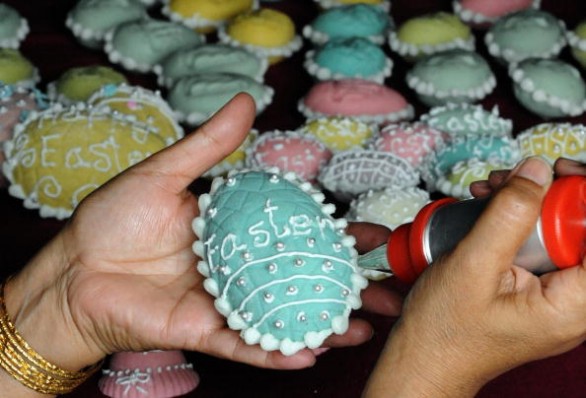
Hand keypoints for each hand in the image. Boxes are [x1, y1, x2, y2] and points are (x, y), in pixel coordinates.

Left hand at [5, 94, 400, 375]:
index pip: (298, 232)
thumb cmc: (113, 220)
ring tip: (364, 326)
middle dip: (347, 286)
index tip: (374, 234)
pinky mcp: (205, 332)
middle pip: (303, 278)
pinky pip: (248, 344)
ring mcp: (226, 303)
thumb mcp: (164, 174)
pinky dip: (278, 350)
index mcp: (236, 231)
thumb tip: (245, 101)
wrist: (74, 270)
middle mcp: (240, 269)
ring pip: (285, 315)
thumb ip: (208, 146)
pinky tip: (312, 350)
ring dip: (326, 322)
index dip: (338, 234)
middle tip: (390, 289)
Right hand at [363, 157, 585, 396]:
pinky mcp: (533, 291)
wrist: (423, 361)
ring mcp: (553, 298)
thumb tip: (537, 170)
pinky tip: (485, 209)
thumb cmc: (444, 331)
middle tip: (515, 177)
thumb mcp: (472, 266)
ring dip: (528, 204)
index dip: (584, 198)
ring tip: (489, 191)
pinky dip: (514, 222)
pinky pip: (536, 247)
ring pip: (558, 235)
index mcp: (573, 305)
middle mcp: (573, 303)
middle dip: (550, 195)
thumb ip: (507, 216)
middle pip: (582, 232)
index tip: (559, 172)